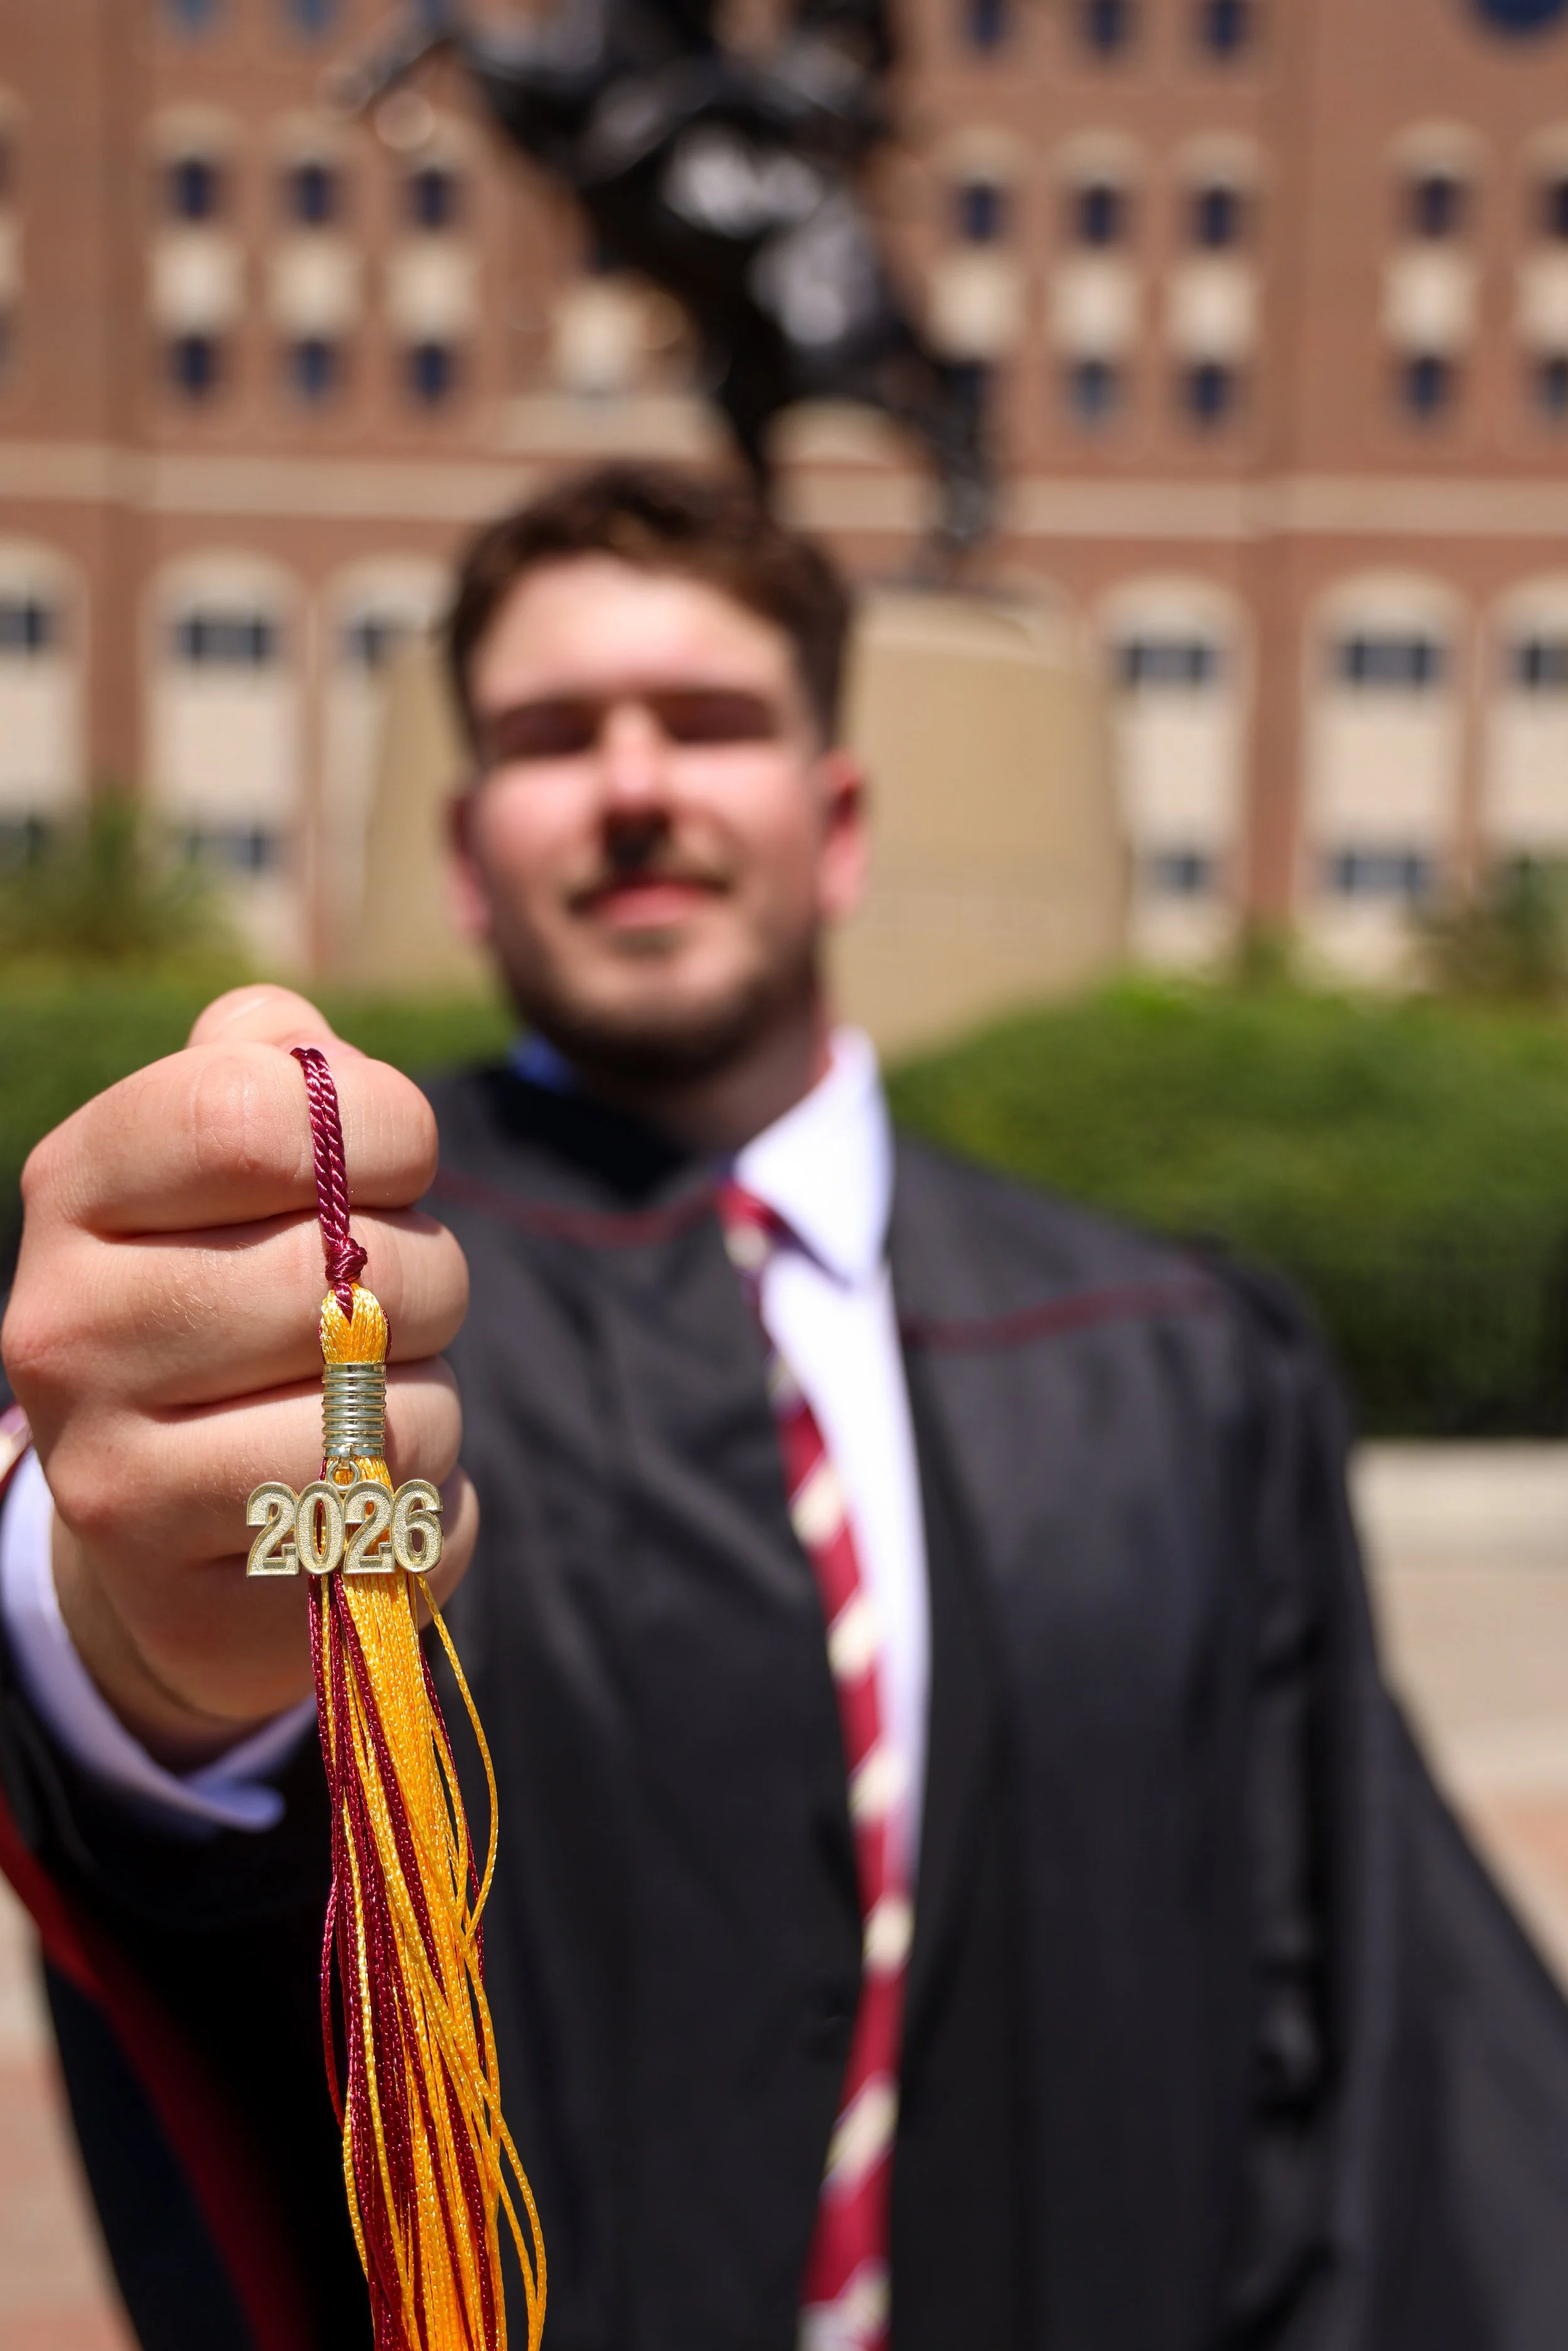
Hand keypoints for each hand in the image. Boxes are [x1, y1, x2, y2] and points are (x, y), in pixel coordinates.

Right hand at [1, 986, 474, 1766]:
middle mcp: (63, 1326)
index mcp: (77, 1186)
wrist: (179, 1519)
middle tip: (383, 1309)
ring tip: (358, 1404)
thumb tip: (296, 1042)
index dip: (381, 1122)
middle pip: (344, 1266)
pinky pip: (379, 1514)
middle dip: (426, 1276)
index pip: (247, 1108)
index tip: (399, 1163)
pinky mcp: (181, 1591)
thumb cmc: (239, 1296)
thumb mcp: (235, 1164)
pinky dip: (411, 1498)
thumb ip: (269, 1069)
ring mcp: (106, 1472)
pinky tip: (348, 1495)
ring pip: (376, 1402)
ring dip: (420, 1396)